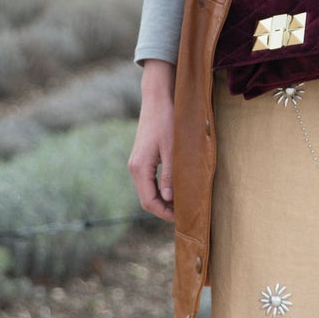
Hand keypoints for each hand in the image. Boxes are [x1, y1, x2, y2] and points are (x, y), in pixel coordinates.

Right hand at [128, 60, 175, 221]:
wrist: (157, 99)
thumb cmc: (167, 121)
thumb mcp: (172, 149)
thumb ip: (170, 174)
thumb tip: (169, 198)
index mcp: (139, 168)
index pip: (149, 201)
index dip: (164, 213)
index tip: (181, 218)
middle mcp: (134, 168)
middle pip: (147, 198)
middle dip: (164, 209)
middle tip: (184, 213)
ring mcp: (136, 163)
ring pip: (148, 190)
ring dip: (163, 199)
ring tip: (182, 203)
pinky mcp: (142, 158)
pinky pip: (149, 180)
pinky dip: (161, 188)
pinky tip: (175, 189)